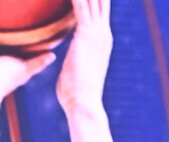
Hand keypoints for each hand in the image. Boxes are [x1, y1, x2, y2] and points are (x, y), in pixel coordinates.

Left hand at [56, 0, 112, 114]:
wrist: (85, 105)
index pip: (100, 7)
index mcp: (102, 39)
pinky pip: (79, 4)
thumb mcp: (74, 70)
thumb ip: (72, 57)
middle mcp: (103, 32)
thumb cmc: (76, 95)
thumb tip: (65, 59)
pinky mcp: (85, 35)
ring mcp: (96, 33)